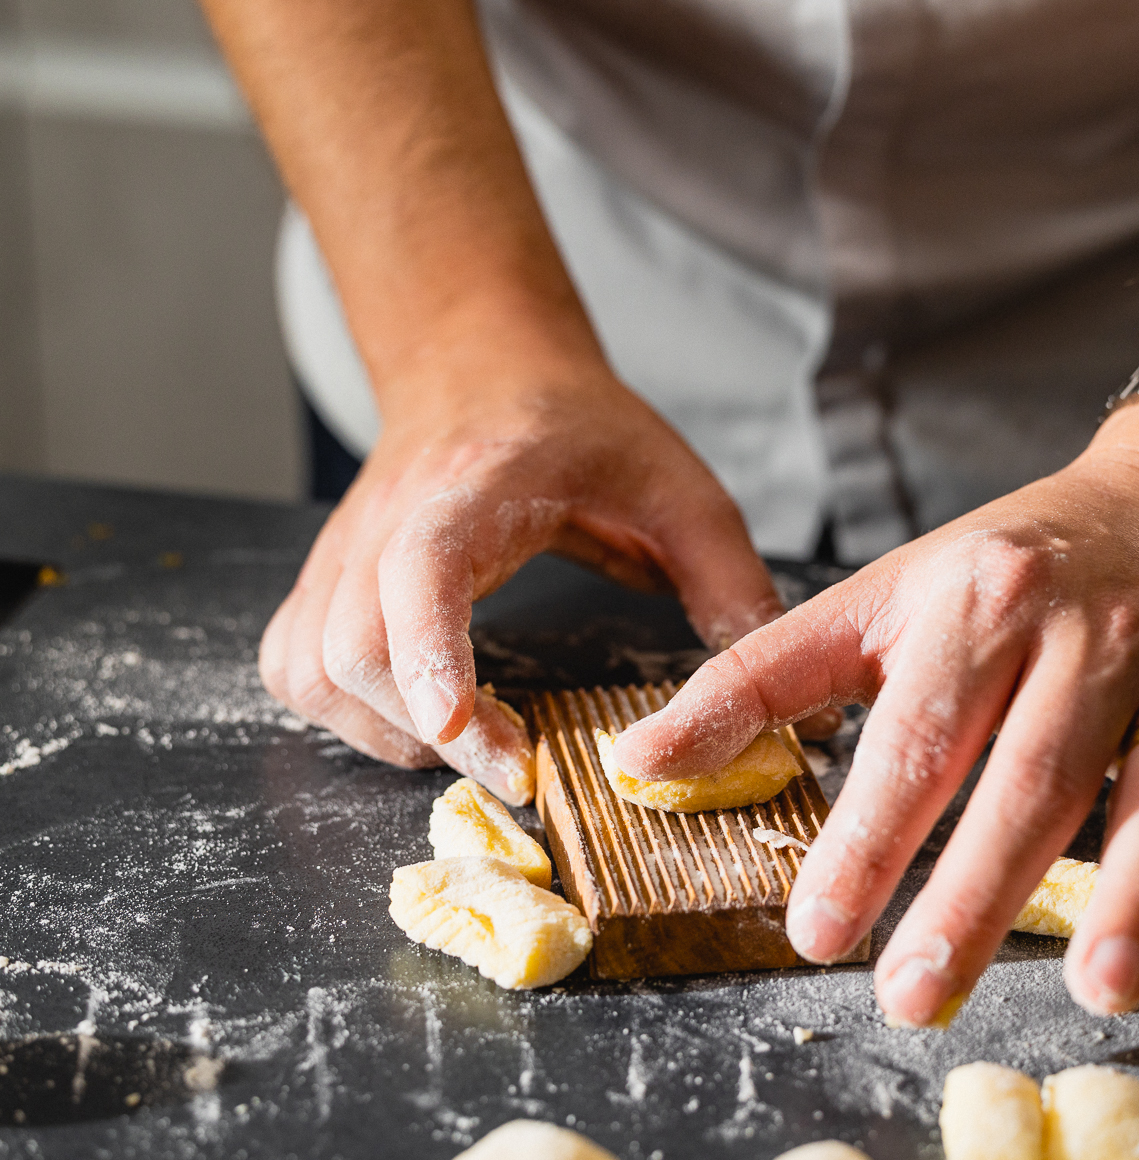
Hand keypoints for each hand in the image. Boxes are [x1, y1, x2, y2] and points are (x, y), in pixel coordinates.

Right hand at [259, 331, 790, 803]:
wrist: (486, 367)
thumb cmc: (580, 429)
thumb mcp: (680, 488)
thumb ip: (731, 584)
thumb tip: (782, 704)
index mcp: (475, 487)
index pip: (419, 569)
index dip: (433, 659)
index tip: (474, 736)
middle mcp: (388, 519)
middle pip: (351, 648)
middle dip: (428, 734)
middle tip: (519, 765)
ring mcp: (344, 550)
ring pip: (311, 668)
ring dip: (380, 733)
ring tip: (471, 744)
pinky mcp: (325, 578)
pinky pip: (293, 664)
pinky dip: (341, 712)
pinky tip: (415, 718)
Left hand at [612, 401, 1138, 1018]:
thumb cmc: (1005, 565)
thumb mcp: (876, 600)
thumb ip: (759, 680)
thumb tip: (641, 756)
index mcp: (976, 610)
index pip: (913, 738)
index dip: (867, 837)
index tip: (820, 929)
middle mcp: (1078, 639)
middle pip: (1028, 780)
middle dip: (976, 894)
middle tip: (922, 995)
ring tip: (1103, 984)